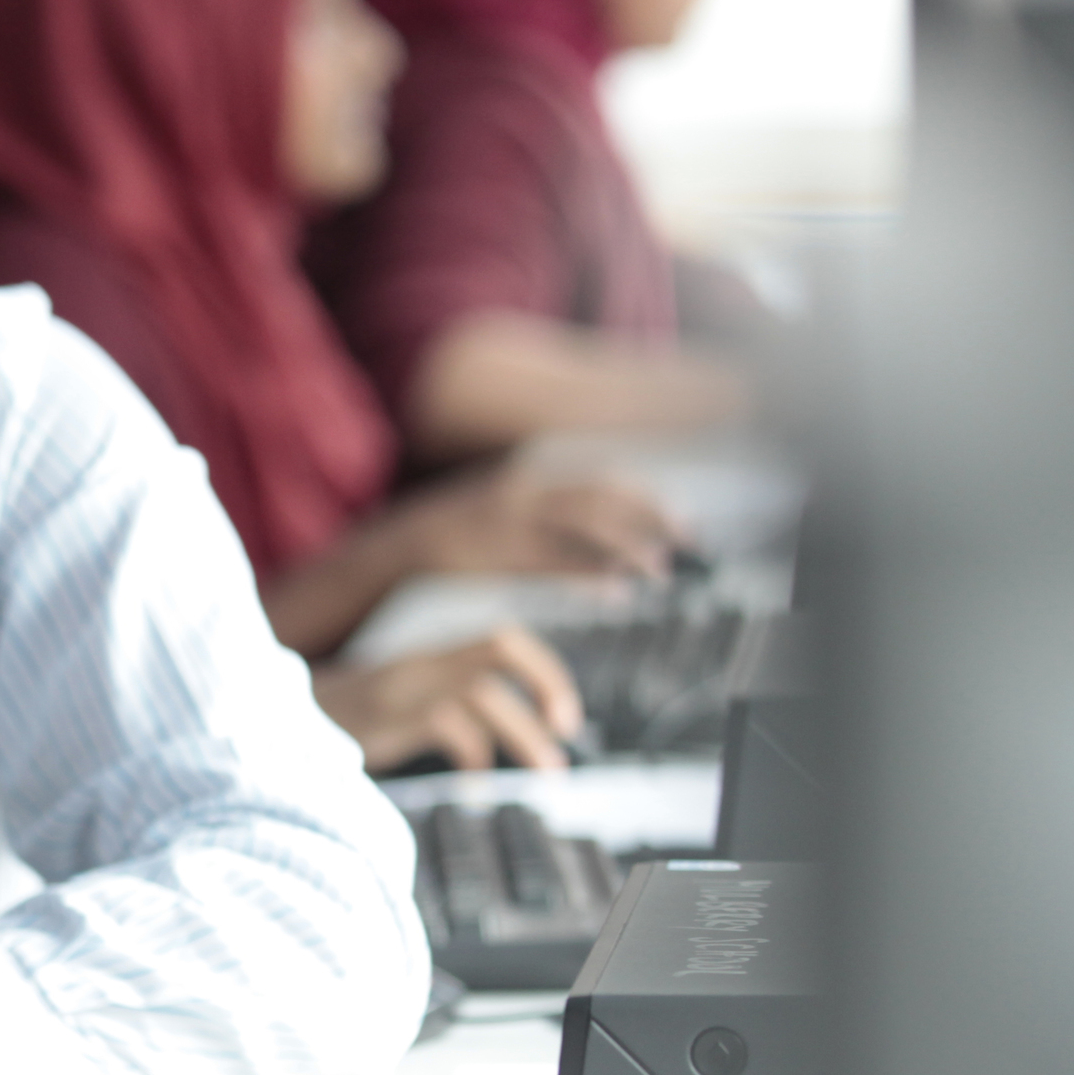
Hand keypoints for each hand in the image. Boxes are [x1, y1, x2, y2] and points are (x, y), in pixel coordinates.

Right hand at [315, 624, 584, 770]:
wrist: (278, 720)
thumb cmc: (346, 722)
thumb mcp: (402, 703)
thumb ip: (445, 705)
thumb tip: (499, 736)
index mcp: (430, 657)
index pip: (501, 638)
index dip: (544, 669)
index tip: (563, 715)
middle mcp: (421, 662)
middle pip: (499, 645)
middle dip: (546, 682)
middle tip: (566, 730)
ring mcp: (404, 685)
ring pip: (483, 691)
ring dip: (524, 734)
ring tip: (547, 771)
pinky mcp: (388, 714)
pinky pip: (449, 726)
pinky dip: (474, 756)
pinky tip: (476, 784)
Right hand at [400, 467, 680, 581]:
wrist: (385, 554)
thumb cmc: (448, 541)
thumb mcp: (495, 509)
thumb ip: (540, 511)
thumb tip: (594, 526)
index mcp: (523, 481)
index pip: (598, 481)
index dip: (644, 498)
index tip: (680, 518)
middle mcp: (518, 496)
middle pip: (598, 501)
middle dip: (648, 518)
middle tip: (688, 543)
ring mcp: (503, 528)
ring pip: (580, 530)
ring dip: (625, 549)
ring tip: (659, 570)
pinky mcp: (492, 561)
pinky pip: (549, 567)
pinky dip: (587, 577)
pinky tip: (615, 593)